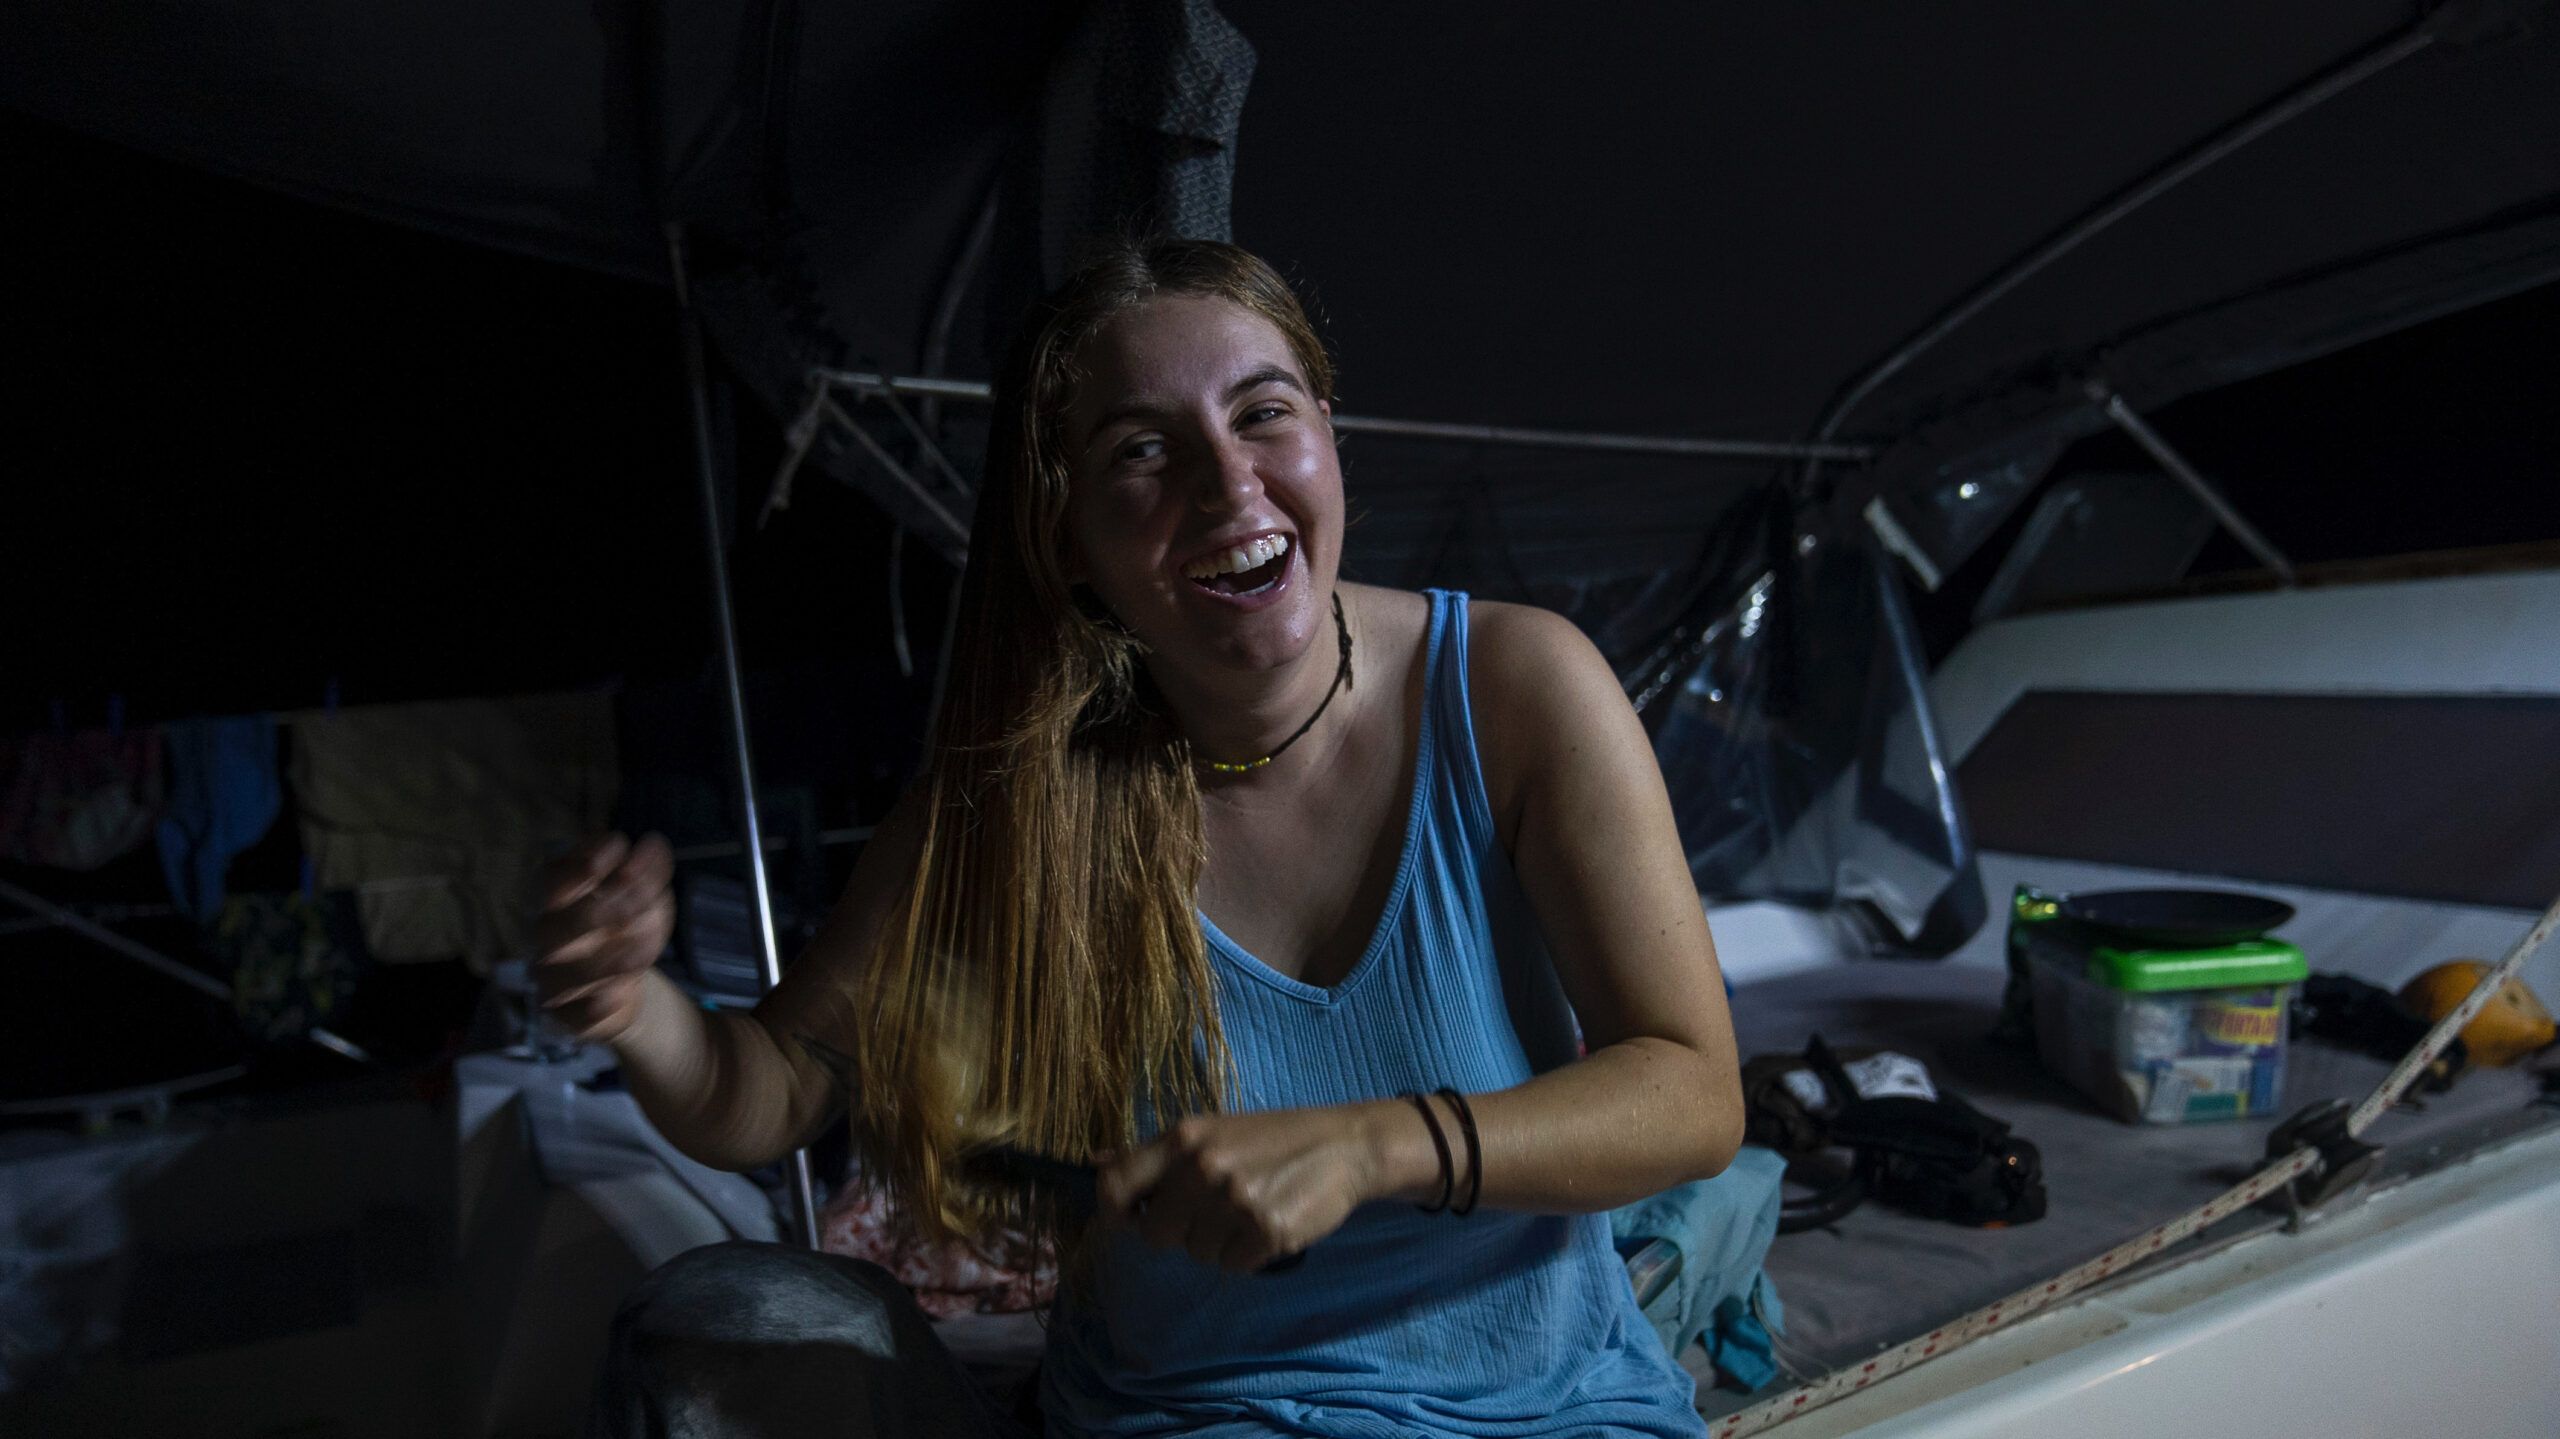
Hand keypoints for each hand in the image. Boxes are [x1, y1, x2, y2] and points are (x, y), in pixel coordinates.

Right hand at [532, 832, 675, 1042]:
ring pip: (562, 973)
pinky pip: (572, 1016)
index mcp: (559, 902)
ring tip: (645, 951)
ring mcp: (554, 979)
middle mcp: (549, 939)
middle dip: (594, 913)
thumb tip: (654, 844)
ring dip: (605, 961)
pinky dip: (592, 1007)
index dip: (581, 862)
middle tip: (635, 907)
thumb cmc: (626, 930)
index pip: (552, 877)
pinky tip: (616, 995)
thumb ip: (648, 871)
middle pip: (553, 925)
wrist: (624, 987)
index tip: (619, 846)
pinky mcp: (567, 1016)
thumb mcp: (645, 898)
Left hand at [1096, 1105, 1389, 1272]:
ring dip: (1218, 1243)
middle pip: (1155, 1234)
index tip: (1130, 1220)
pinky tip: (1267, 1224)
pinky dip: (1248, 1255)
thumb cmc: (1270, 1139)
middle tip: (1211, 1212)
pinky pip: (1232, 1266)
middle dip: (1179, 1233)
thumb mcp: (1210, 1131)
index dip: (1113, 1212)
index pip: (1115, 1184)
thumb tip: (1095, 1161)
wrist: (1343, 1146)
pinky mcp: (1266, 1231)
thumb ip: (1156, 1154)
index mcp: (1183, 1138)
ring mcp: (1235, 1200)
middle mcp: (1203, 1167)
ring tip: (1247, 1210)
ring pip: (1196, 1253)